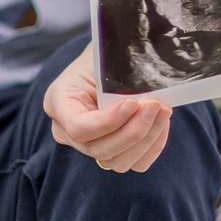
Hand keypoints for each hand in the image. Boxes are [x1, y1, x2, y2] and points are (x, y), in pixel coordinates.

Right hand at [45, 44, 171, 172]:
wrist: (105, 64)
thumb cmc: (101, 57)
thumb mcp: (99, 59)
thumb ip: (114, 75)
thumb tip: (144, 85)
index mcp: (57, 103)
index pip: (78, 127)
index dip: (108, 121)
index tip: (132, 103)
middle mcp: (66, 132)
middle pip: (100, 148)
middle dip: (134, 130)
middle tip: (156, 105)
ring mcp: (88, 147)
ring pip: (118, 161)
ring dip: (147, 139)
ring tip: (163, 111)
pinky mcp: (112, 154)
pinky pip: (134, 163)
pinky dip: (152, 147)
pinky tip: (161, 124)